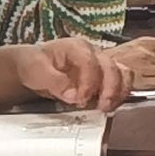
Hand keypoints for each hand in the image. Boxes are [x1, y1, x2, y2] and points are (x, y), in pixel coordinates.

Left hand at [12, 36, 133, 112]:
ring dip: (119, 92)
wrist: (32, 66)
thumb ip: (55, 81)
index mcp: (76, 47)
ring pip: (122, 73)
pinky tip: (107, 106)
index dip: (89, 82)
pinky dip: (118, 95)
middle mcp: (93, 53)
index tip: (80, 100)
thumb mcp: (36, 70)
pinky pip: (120, 83)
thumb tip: (73, 95)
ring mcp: (99, 64)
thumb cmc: (34, 64)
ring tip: (107, 108)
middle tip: (101, 107)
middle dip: (110, 89)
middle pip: (112, 67)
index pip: (91, 62)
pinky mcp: (102, 77)